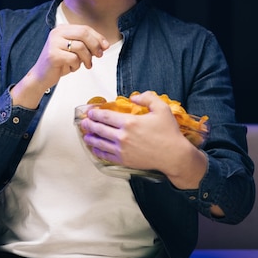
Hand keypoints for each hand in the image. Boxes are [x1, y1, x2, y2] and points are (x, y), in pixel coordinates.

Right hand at [11, 25, 108, 107]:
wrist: (41, 76)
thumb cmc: (59, 63)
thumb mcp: (74, 51)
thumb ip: (87, 45)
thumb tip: (104, 45)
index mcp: (62, 29)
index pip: (84, 28)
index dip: (98, 37)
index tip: (106, 46)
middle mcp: (57, 33)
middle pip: (83, 33)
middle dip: (95, 45)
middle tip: (99, 55)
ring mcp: (54, 43)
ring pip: (80, 47)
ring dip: (87, 58)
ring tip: (85, 65)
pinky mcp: (53, 54)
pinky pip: (73, 58)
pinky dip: (76, 66)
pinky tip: (71, 68)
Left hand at [81, 91, 207, 188]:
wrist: (174, 156)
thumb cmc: (169, 132)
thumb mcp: (162, 108)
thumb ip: (147, 98)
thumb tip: (134, 97)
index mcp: (129, 122)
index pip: (105, 116)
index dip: (95, 113)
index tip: (90, 111)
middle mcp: (122, 136)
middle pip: (100, 129)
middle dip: (89, 124)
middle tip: (84, 122)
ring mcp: (122, 150)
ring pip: (100, 143)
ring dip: (90, 138)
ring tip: (85, 135)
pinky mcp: (124, 160)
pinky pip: (106, 156)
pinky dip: (98, 151)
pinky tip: (95, 149)